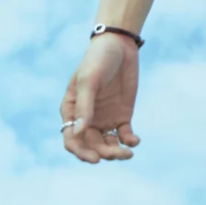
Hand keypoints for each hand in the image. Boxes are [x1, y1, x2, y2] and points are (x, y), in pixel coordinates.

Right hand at [60, 32, 140, 163]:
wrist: (120, 45)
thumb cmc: (97, 60)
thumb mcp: (89, 80)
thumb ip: (84, 106)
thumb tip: (78, 132)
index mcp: (71, 110)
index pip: (71, 139)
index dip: (81, 152)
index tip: (95, 158)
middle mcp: (86, 118)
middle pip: (91, 145)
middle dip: (103, 154)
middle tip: (118, 154)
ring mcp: (104, 118)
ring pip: (107, 144)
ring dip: (116, 152)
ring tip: (128, 152)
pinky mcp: (122, 115)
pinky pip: (123, 135)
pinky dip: (129, 141)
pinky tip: (134, 141)